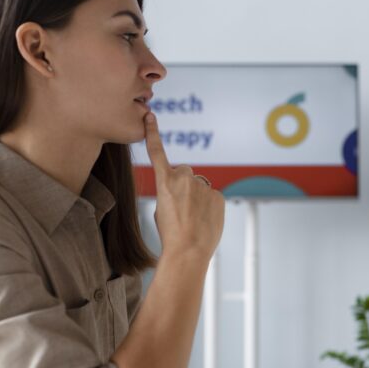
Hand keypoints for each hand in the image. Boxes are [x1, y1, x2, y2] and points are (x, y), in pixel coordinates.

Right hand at [143, 113, 223, 258]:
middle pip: (184, 173)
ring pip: (199, 187)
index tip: (150, 116)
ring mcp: (202, 186)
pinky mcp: (218, 195)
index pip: (157, 152)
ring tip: (193, 219)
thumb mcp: (161, 211)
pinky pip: (212, 197)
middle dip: (184, 185)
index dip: (153, 133)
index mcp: (164, 182)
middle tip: (182, 208)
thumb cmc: (170, 235)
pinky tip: (205, 221)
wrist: (188, 251)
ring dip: (197, 198)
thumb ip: (170, 193)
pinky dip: (209, 206)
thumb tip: (184, 192)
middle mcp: (183, 178)